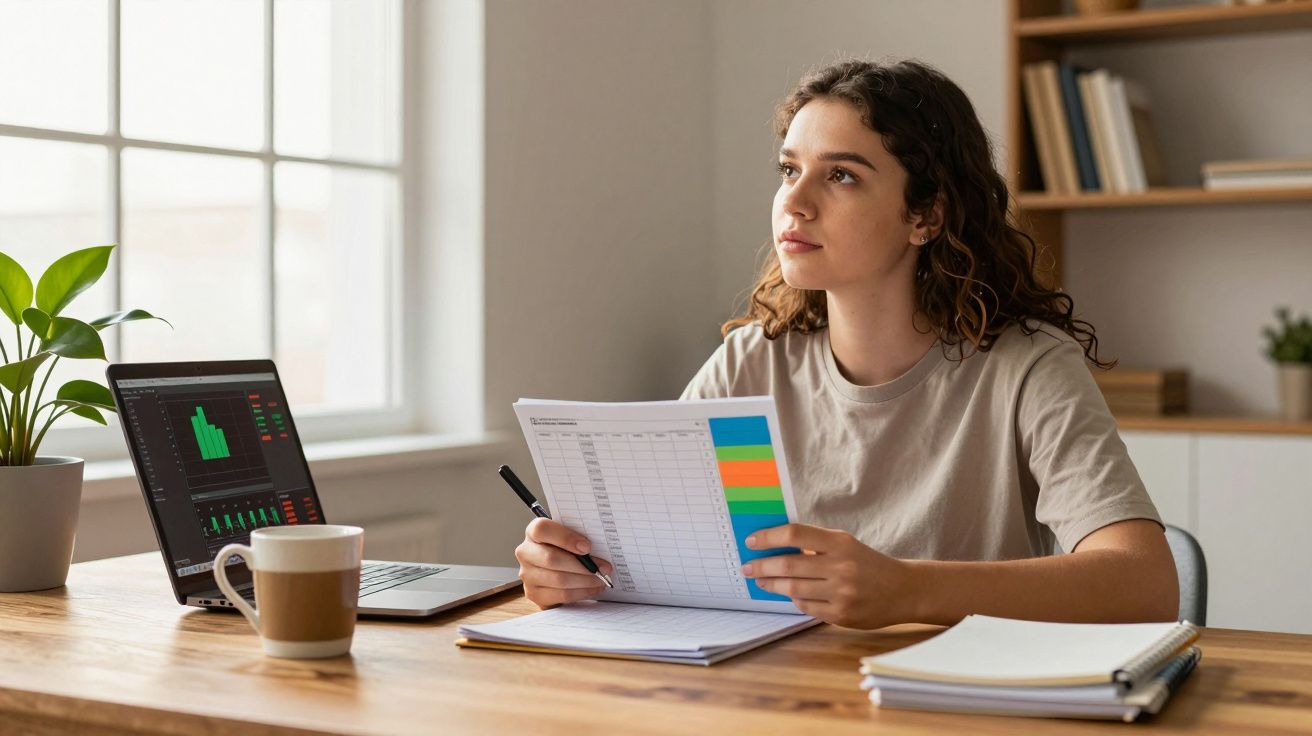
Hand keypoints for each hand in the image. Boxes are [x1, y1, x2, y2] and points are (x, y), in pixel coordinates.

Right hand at [514, 517, 614, 608]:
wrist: (555, 568)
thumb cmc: (566, 549)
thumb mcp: (569, 537)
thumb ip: (578, 537)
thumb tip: (600, 548)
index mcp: (533, 532)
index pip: (542, 529)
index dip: (565, 538)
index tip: (587, 547)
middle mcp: (525, 553)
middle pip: (551, 558)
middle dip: (583, 565)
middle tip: (604, 568)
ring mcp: (527, 575)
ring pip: (558, 579)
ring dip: (585, 581)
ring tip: (601, 579)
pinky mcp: (534, 594)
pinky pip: (561, 595)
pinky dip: (581, 592)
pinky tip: (592, 588)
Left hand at [741, 523, 911, 628]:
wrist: (903, 590)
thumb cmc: (867, 563)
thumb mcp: (846, 545)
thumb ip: (815, 545)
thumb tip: (774, 545)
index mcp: (840, 543)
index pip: (795, 534)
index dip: (768, 536)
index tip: (751, 541)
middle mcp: (841, 567)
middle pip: (788, 565)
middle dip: (761, 566)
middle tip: (746, 567)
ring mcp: (841, 593)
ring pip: (793, 589)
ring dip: (770, 584)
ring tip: (760, 581)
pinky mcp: (841, 615)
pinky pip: (805, 607)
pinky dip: (794, 599)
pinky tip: (789, 594)